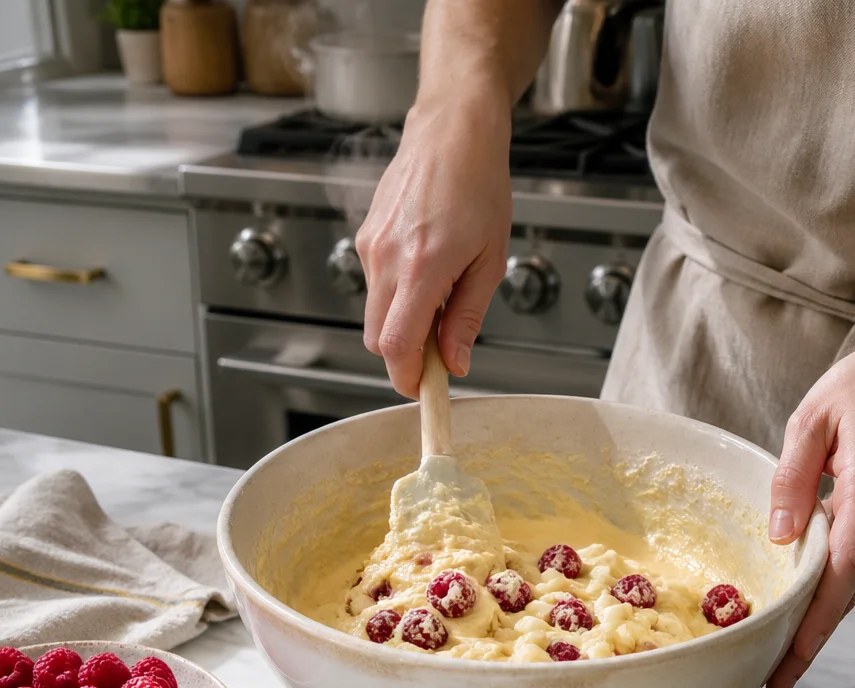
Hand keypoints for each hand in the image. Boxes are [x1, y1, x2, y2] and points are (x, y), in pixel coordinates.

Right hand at [356, 96, 511, 396]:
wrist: (452, 131)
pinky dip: (396, 298)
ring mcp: (369, 248)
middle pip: (376, 340)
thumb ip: (467, 318)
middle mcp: (386, 259)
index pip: (396, 347)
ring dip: (402, 325)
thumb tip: (455, 363)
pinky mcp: (365, 238)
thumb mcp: (489, 261)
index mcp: (422, 268)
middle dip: (404, 357)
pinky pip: (375, 288)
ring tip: (441, 299)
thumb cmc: (479, 185)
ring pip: (374, 315)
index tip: (425, 389)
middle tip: (439, 353)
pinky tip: (426, 274)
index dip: (408, 378)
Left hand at [766, 309, 854, 687]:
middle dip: (810, 642)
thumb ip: (792, 479)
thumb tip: (778, 536)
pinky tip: (798, 611)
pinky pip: (853, 563)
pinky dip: (827, 593)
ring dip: (817, 623)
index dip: (817, 621)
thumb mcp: (813, 418)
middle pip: (846, 592)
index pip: (843, 568)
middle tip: (773, 685)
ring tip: (778, 661)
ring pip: (850, 583)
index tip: (791, 660)